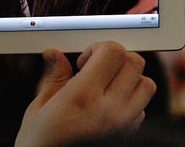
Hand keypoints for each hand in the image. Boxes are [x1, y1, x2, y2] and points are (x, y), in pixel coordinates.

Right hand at [15, 41, 155, 146]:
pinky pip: (142, 109)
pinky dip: (131, 103)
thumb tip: (54, 54)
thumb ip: (54, 77)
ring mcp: (123, 125)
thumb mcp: (38, 109)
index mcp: (83, 97)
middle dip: (116, 59)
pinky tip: (109, 108)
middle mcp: (109, 109)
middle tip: (96, 70)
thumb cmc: (40, 145)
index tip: (85, 59)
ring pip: (146, 84)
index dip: (99, 47)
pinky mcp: (128, 136)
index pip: (113, 52)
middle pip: (135, 62)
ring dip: (130, 80)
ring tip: (106, 87)